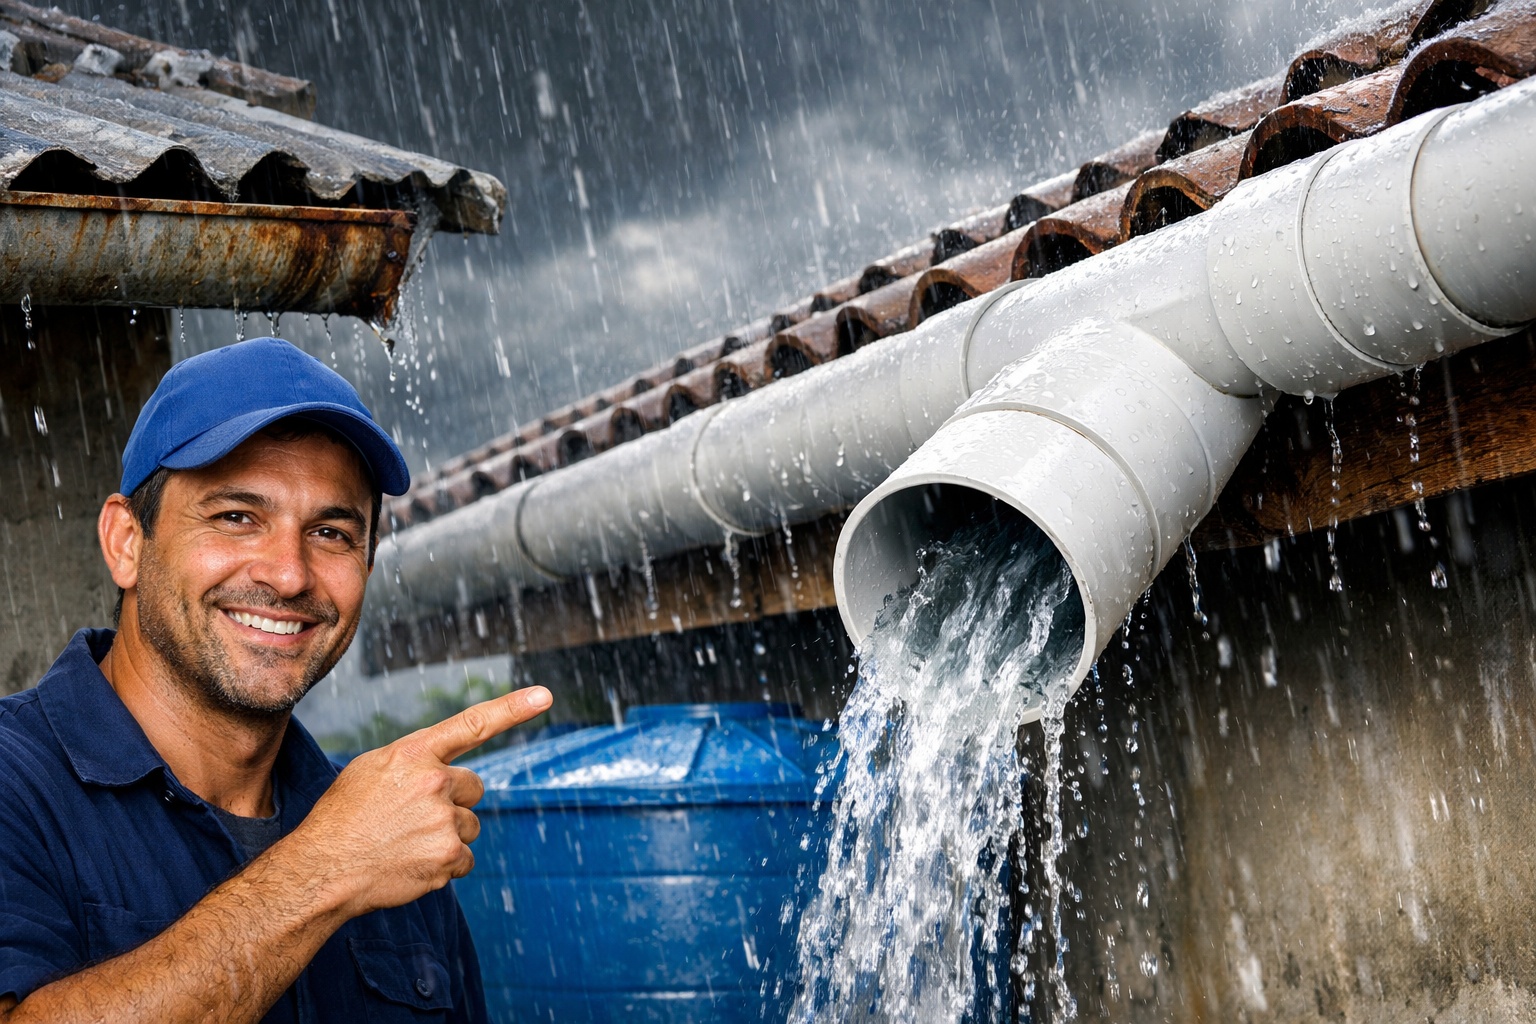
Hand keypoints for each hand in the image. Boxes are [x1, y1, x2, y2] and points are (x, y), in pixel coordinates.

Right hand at [278, 686, 551, 917]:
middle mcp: (434, 782)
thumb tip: (447, 771)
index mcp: (414, 753)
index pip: (472, 724)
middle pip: (473, 788)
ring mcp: (443, 821)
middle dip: (452, 801)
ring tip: (405, 842)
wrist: (321, 870)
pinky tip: (412, 864)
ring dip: (447, 834)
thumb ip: (415, 761)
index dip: (512, 709)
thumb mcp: (372, 770)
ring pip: (470, 824)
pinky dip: (445, 865)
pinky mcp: (448, 858)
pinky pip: (465, 858)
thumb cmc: (343, 817)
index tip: (544, 696)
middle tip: (412, 817)